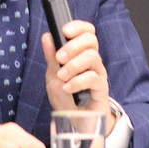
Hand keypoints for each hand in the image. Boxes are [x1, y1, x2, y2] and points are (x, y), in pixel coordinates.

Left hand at [42, 20, 115, 134]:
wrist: (75, 121)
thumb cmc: (66, 97)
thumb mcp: (53, 75)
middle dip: (72, 46)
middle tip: (59, 58)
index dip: (78, 26)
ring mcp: (98, 73)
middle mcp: (92, 60)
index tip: (65, 31)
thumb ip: (51, 57)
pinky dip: (77, 81)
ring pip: (92, 57)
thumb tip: (47, 36)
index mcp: (81, 53)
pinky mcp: (101, 88)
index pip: (87, 31)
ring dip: (73, 65)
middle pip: (91, 40)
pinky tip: (67, 88)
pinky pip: (93, 78)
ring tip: (62, 77)